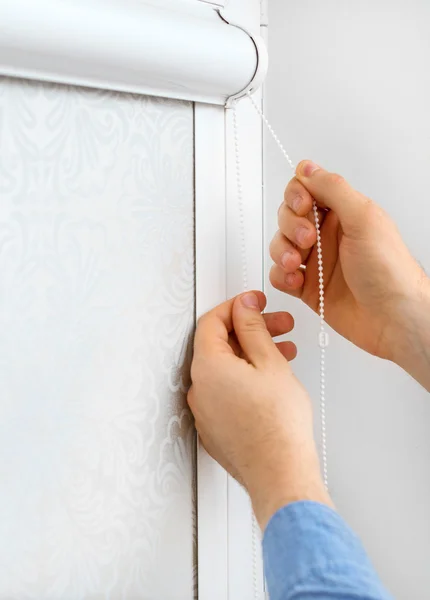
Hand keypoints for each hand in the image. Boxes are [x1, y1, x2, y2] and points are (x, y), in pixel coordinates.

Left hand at [188, 291, 331, 530]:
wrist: (280, 475)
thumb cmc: (278, 425)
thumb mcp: (270, 363)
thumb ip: (253, 328)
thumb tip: (244, 306)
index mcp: (207, 367)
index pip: (212, 322)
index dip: (236, 307)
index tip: (256, 303)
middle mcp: (199, 388)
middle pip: (220, 346)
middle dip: (251, 331)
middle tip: (280, 326)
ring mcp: (205, 411)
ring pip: (226, 369)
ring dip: (253, 355)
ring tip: (286, 352)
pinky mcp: (215, 428)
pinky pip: (227, 392)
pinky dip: (246, 378)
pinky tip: (273, 379)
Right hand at [270, 160, 429, 389]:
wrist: (393, 319)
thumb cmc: (388, 270)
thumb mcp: (364, 218)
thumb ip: (333, 189)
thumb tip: (307, 168)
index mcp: (343, 213)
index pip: (305, 190)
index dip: (297, 196)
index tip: (304, 208)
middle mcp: (327, 235)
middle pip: (287, 217)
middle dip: (291, 227)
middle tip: (309, 241)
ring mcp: (317, 262)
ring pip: (280, 245)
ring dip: (282, 252)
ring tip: (298, 264)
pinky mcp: (307, 288)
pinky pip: (280, 276)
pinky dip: (282, 277)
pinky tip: (297, 281)